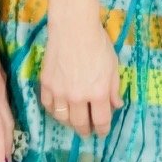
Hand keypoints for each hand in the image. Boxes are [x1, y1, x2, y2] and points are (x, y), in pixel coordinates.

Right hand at [38, 12, 121, 137]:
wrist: (73, 28)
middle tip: (87, 132)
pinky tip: (59, 109)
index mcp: (98, 93)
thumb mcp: (113, 66)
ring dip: (69, 123)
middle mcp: (77, 97)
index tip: (102, 132)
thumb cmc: (98, 44)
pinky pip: (48, 106)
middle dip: (85, 130)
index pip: (100, 121)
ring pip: (62, 118)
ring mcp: (59, 92)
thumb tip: (116, 105)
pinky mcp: (45, 84)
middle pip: (79, 124)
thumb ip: (114, 88)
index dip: (102, 130)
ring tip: (74, 122)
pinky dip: (54, 111)